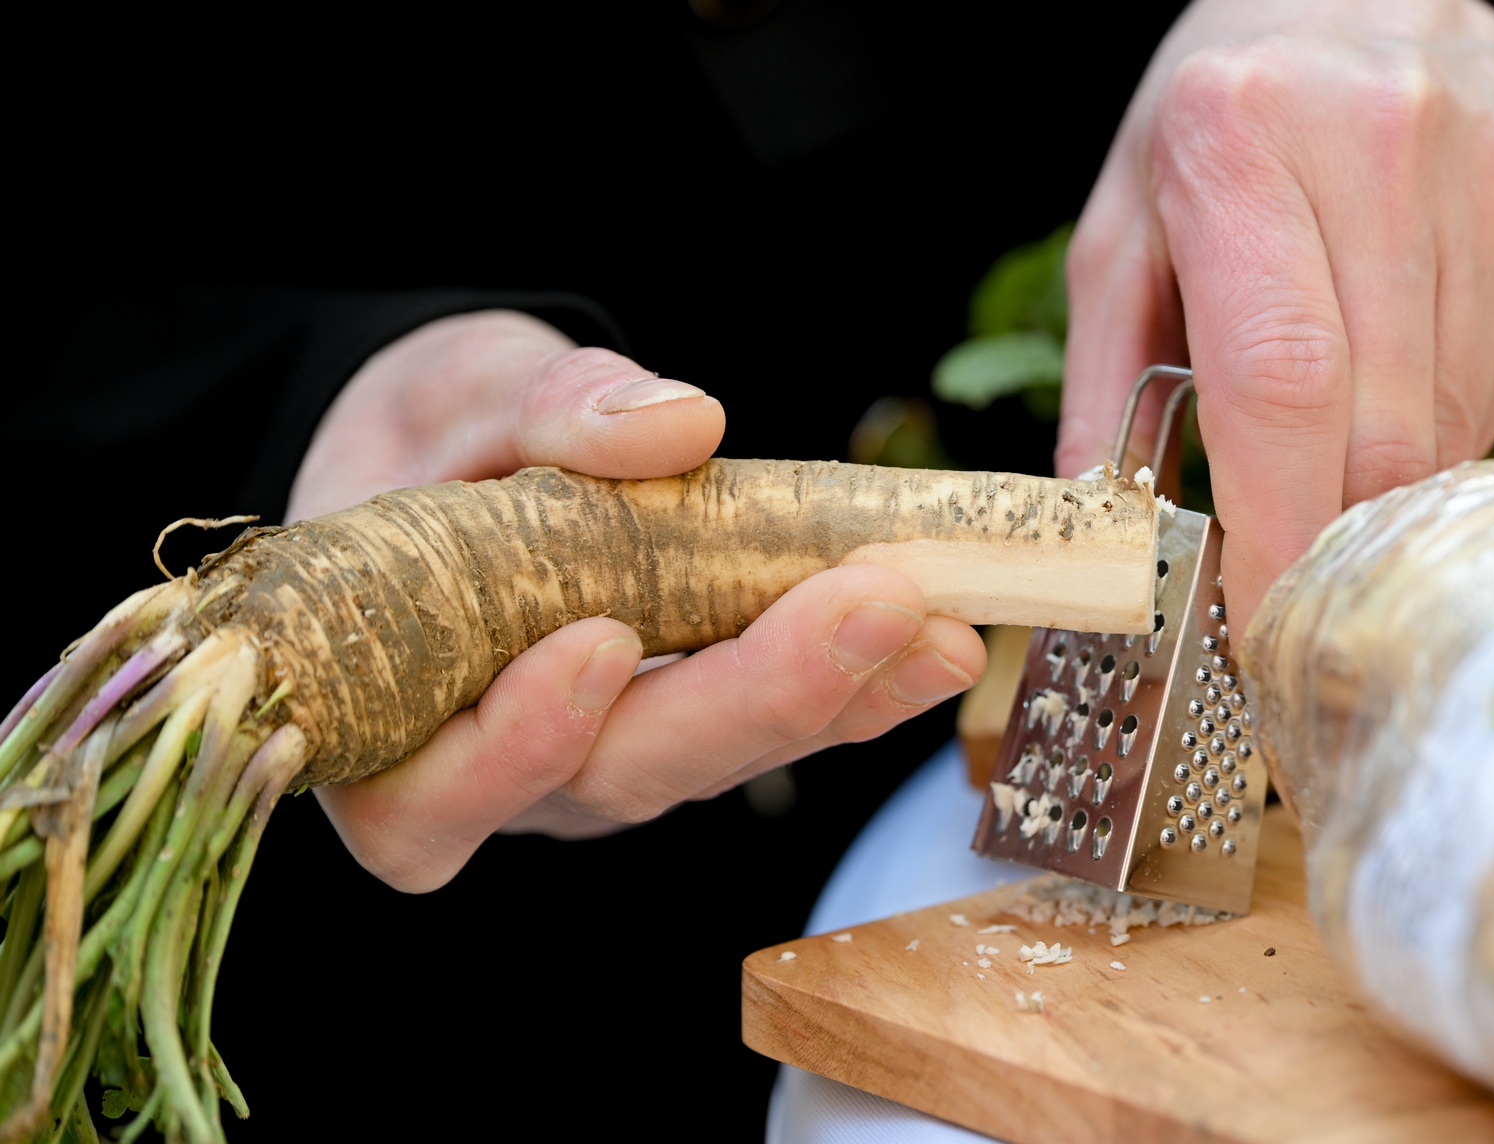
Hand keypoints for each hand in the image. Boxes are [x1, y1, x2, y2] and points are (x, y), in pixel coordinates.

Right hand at [287, 310, 984, 891]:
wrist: (449, 451)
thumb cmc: (426, 439)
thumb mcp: (456, 396)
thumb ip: (541, 412)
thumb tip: (673, 422)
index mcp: (395, 709)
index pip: (434, 790)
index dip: (515, 741)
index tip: (600, 639)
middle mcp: (504, 764)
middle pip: (619, 778)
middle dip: (752, 698)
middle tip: (869, 606)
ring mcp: (601, 753)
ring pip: (710, 763)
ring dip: (830, 695)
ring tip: (934, 620)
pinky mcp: (680, 726)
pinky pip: (764, 729)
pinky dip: (853, 685)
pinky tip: (932, 637)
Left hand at [1057, 0, 1493, 629]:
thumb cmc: (1219, 114)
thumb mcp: (1123, 222)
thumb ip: (1105, 373)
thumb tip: (1097, 522)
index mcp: (1244, 141)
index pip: (1280, 377)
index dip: (1274, 523)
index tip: (1254, 615)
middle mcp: (1384, 150)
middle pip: (1380, 419)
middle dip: (1328, 535)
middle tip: (1283, 590)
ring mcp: (1493, 179)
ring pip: (1449, 415)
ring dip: (1379, 488)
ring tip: (1320, 476)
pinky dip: (1434, 429)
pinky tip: (1384, 398)